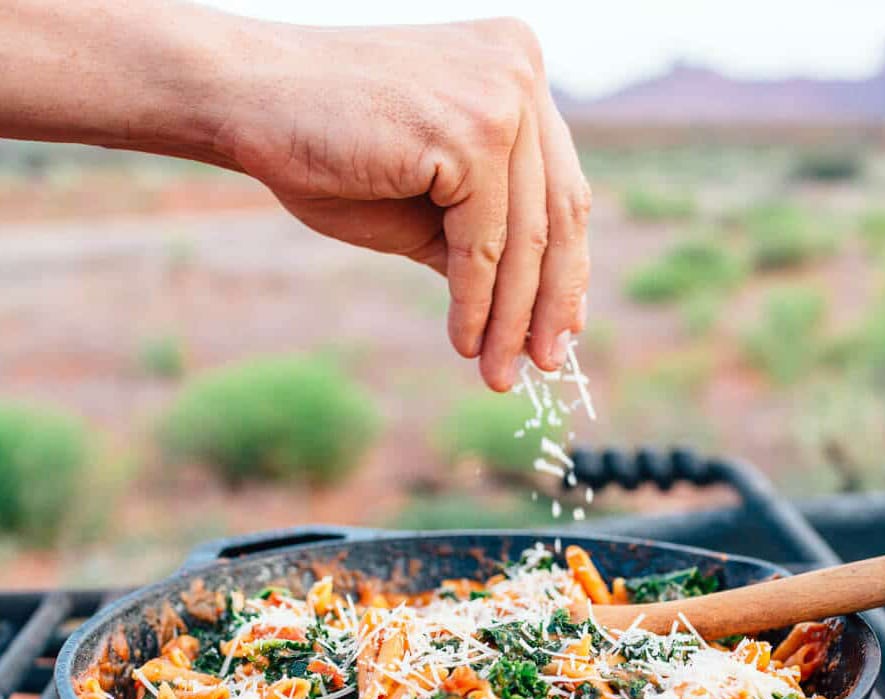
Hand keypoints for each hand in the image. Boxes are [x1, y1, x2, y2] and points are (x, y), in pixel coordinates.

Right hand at [216, 18, 590, 389]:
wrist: (245, 101)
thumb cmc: (329, 150)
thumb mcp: (427, 204)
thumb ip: (484, 240)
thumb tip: (539, 311)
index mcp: (516, 70)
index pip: (562, 187)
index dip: (568, 268)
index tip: (564, 327)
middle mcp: (520, 70)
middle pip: (559, 214)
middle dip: (549, 302)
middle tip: (543, 364)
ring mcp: (501, 95)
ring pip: (526, 238)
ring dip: (512, 318)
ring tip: (499, 371)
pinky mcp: (471, 130)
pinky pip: (484, 244)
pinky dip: (476, 304)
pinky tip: (465, 342)